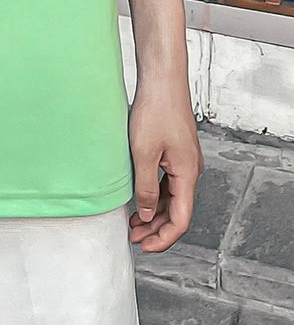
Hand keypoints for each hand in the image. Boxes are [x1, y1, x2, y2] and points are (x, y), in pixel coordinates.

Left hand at [127, 81, 203, 251]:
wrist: (162, 78)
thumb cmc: (155, 109)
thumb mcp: (143, 153)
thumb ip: (145, 187)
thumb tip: (147, 215)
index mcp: (187, 174)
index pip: (181, 220)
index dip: (163, 238)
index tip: (144, 246)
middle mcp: (191, 169)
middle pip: (178, 211)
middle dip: (157, 229)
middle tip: (134, 238)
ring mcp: (184, 159)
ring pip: (172, 196)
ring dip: (154, 212)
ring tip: (133, 222)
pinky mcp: (176, 150)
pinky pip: (168, 181)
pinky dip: (155, 194)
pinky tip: (139, 196)